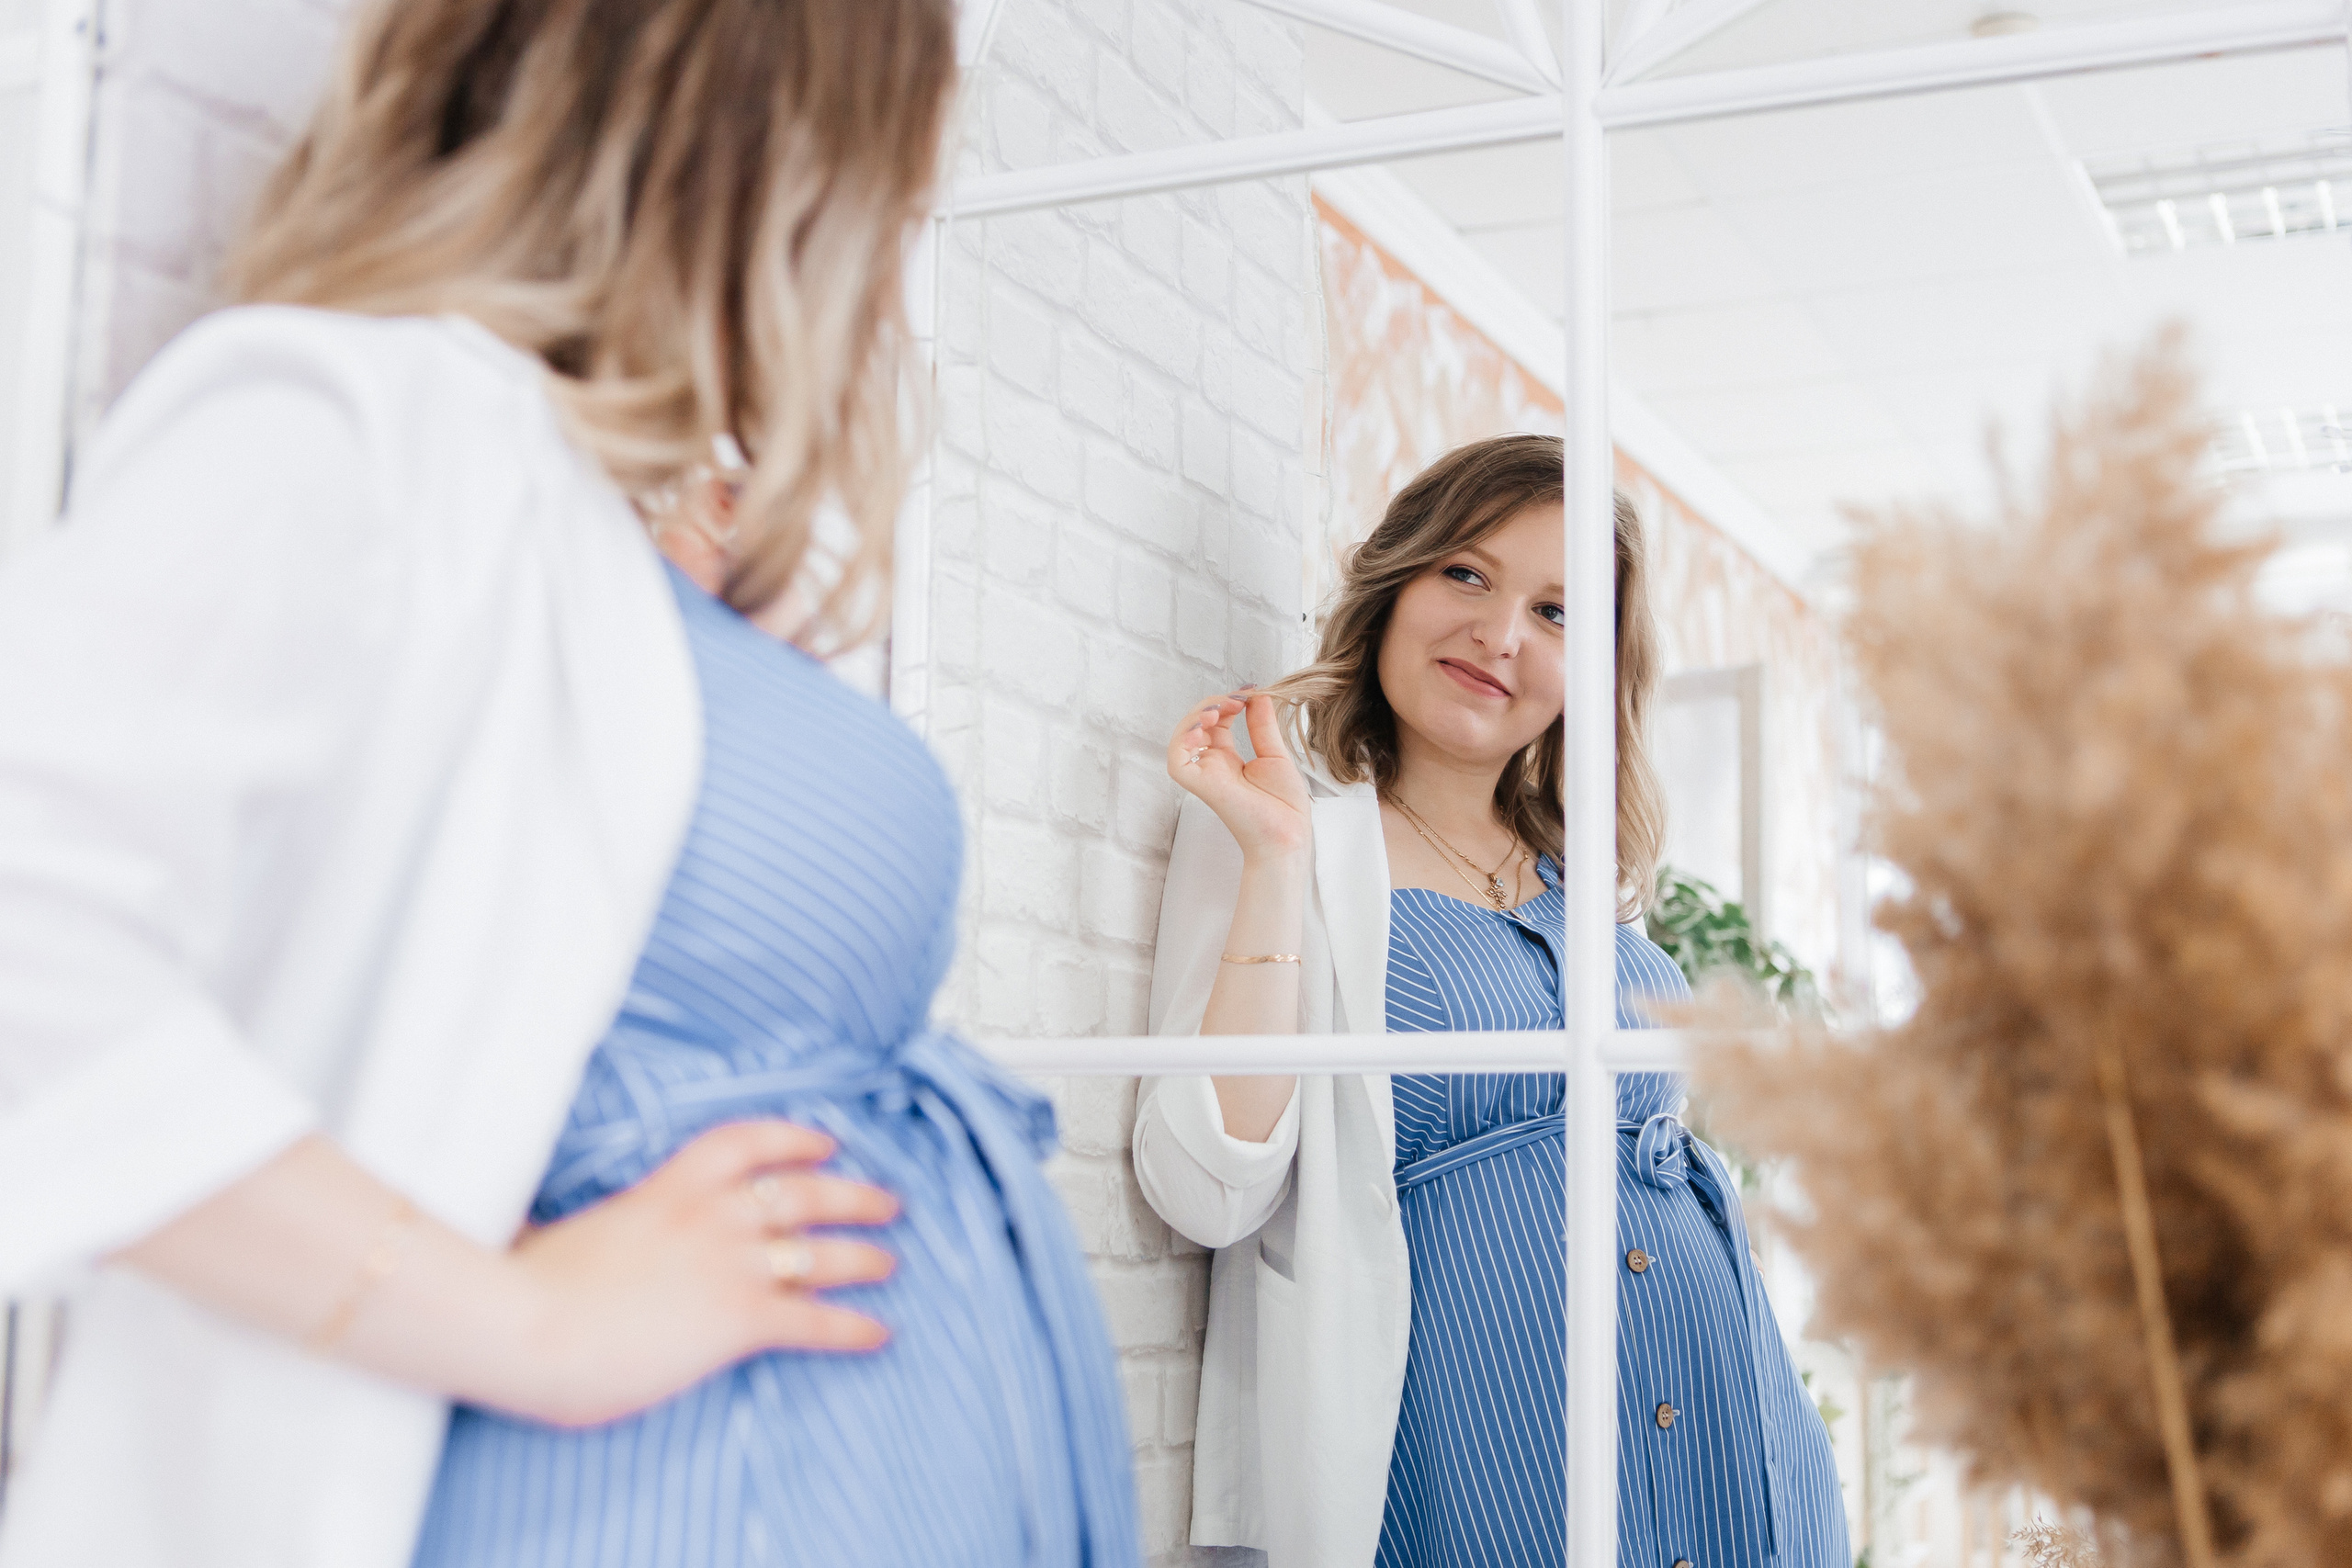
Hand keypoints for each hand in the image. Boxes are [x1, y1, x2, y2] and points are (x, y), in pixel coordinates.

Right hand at [489, 1119, 897, 1426]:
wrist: (523, 1322)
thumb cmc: (520, 1287)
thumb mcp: (548, 1235)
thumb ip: (560, 1227)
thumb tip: (525, 1230)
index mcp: (665, 1189)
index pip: (743, 1144)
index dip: (791, 1139)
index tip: (824, 1140)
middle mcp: (709, 1216)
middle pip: (800, 1192)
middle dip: (852, 1194)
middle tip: (888, 1200)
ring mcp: (728, 1264)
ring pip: (820, 1251)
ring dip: (864, 1256)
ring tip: (891, 1261)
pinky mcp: (737, 1317)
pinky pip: (814, 1319)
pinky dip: (853, 1326)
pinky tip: (880, 1333)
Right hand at [1167, 690, 1312, 860]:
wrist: (1289, 835)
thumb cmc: (1284, 806)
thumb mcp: (1275, 755)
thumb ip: (1262, 726)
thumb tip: (1257, 696)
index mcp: (1229, 760)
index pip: (1217, 722)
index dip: (1227, 702)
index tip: (1249, 691)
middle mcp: (1213, 766)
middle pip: (1197, 724)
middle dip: (1213, 703)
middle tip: (1238, 698)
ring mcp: (1206, 775)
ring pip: (1182, 737)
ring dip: (1196, 716)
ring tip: (1219, 709)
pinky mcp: (1201, 786)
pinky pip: (1177, 761)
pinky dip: (1182, 740)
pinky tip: (1203, 728)